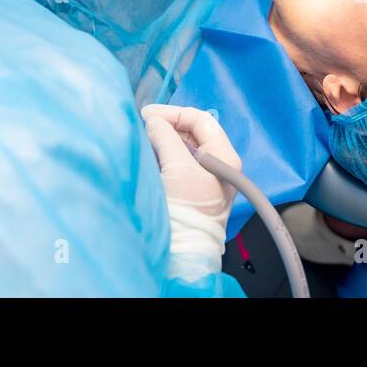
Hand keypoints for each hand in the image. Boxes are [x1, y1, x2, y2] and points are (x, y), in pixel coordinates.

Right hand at [141, 104, 240, 227]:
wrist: (180, 252)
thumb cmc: (185, 208)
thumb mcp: (177, 166)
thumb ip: (165, 137)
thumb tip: (152, 121)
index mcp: (224, 158)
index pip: (201, 121)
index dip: (174, 113)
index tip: (147, 114)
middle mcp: (217, 166)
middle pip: (191, 133)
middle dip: (166, 125)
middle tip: (141, 124)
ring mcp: (203, 180)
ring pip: (181, 148)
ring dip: (161, 139)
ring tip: (141, 137)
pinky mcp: (188, 192)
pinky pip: (175, 164)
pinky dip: (160, 154)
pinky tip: (145, 153)